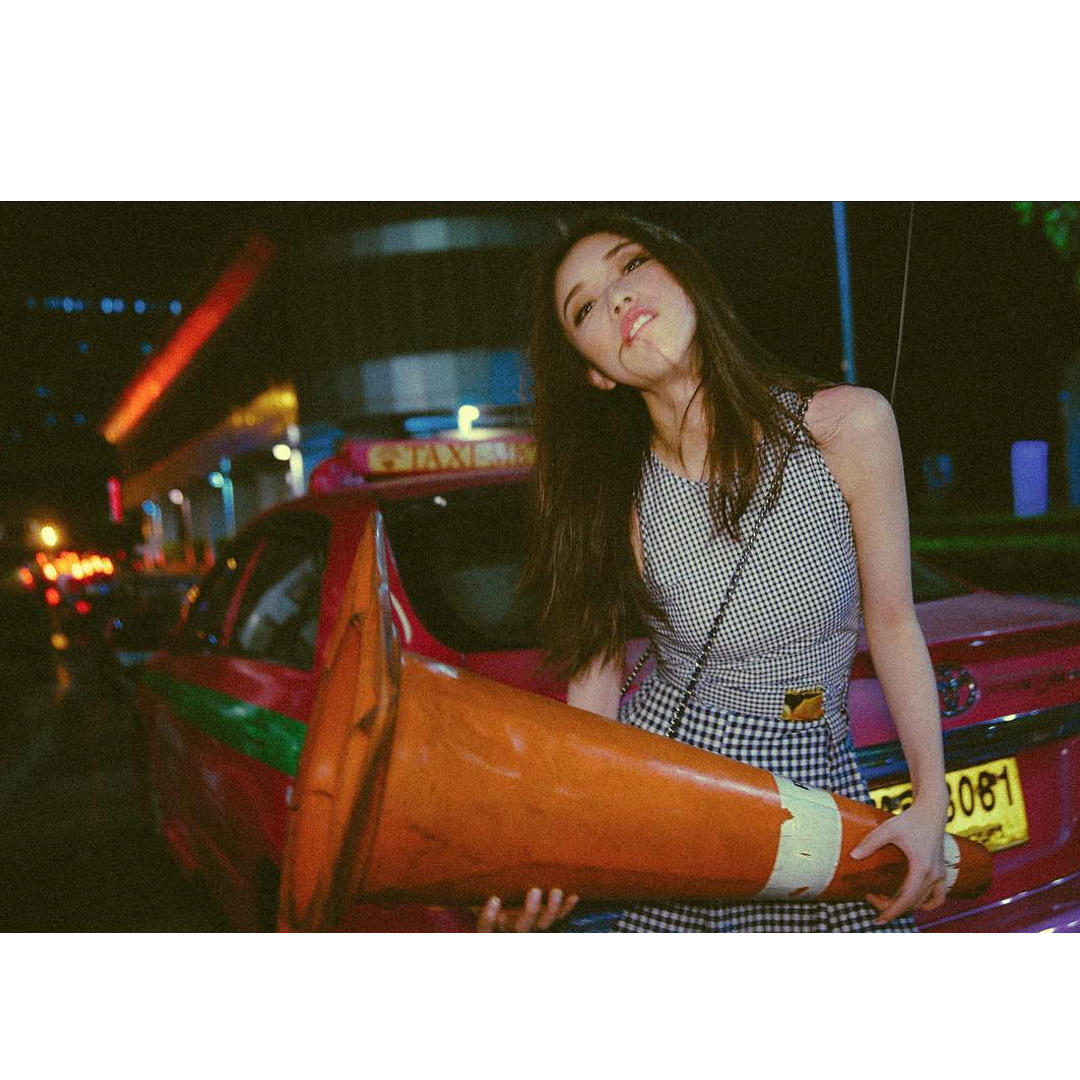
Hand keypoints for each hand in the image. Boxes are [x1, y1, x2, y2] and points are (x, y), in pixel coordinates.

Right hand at [475, 887, 578, 931]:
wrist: (507, 922)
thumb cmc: (491, 904)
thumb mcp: (478, 899)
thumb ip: (477, 889)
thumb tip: (473, 863)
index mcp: (493, 929)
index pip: (486, 929)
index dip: (489, 918)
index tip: (494, 899)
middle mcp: (512, 932)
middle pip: (523, 929)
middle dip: (531, 911)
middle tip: (535, 890)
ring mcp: (531, 931)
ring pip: (544, 926)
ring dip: (553, 909)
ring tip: (557, 891)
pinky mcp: (546, 925)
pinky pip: (559, 921)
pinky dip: (566, 909)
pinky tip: (573, 895)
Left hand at [850, 798, 948, 925]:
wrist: (932, 810)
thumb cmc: (910, 819)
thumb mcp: (888, 829)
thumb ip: (870, 843)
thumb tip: (854, 856)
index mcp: (921, 869)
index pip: (905, 900)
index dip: (890, 911)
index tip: (877, 920)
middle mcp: (934, 876)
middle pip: (912, 902)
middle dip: (891, 905)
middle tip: (870, 897)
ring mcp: (940, 875)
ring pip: (924, 901)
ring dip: (906, 905)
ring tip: (887, 900)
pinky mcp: (941, 871)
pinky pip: (938, 896)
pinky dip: (927, 903)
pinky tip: (915, 902)